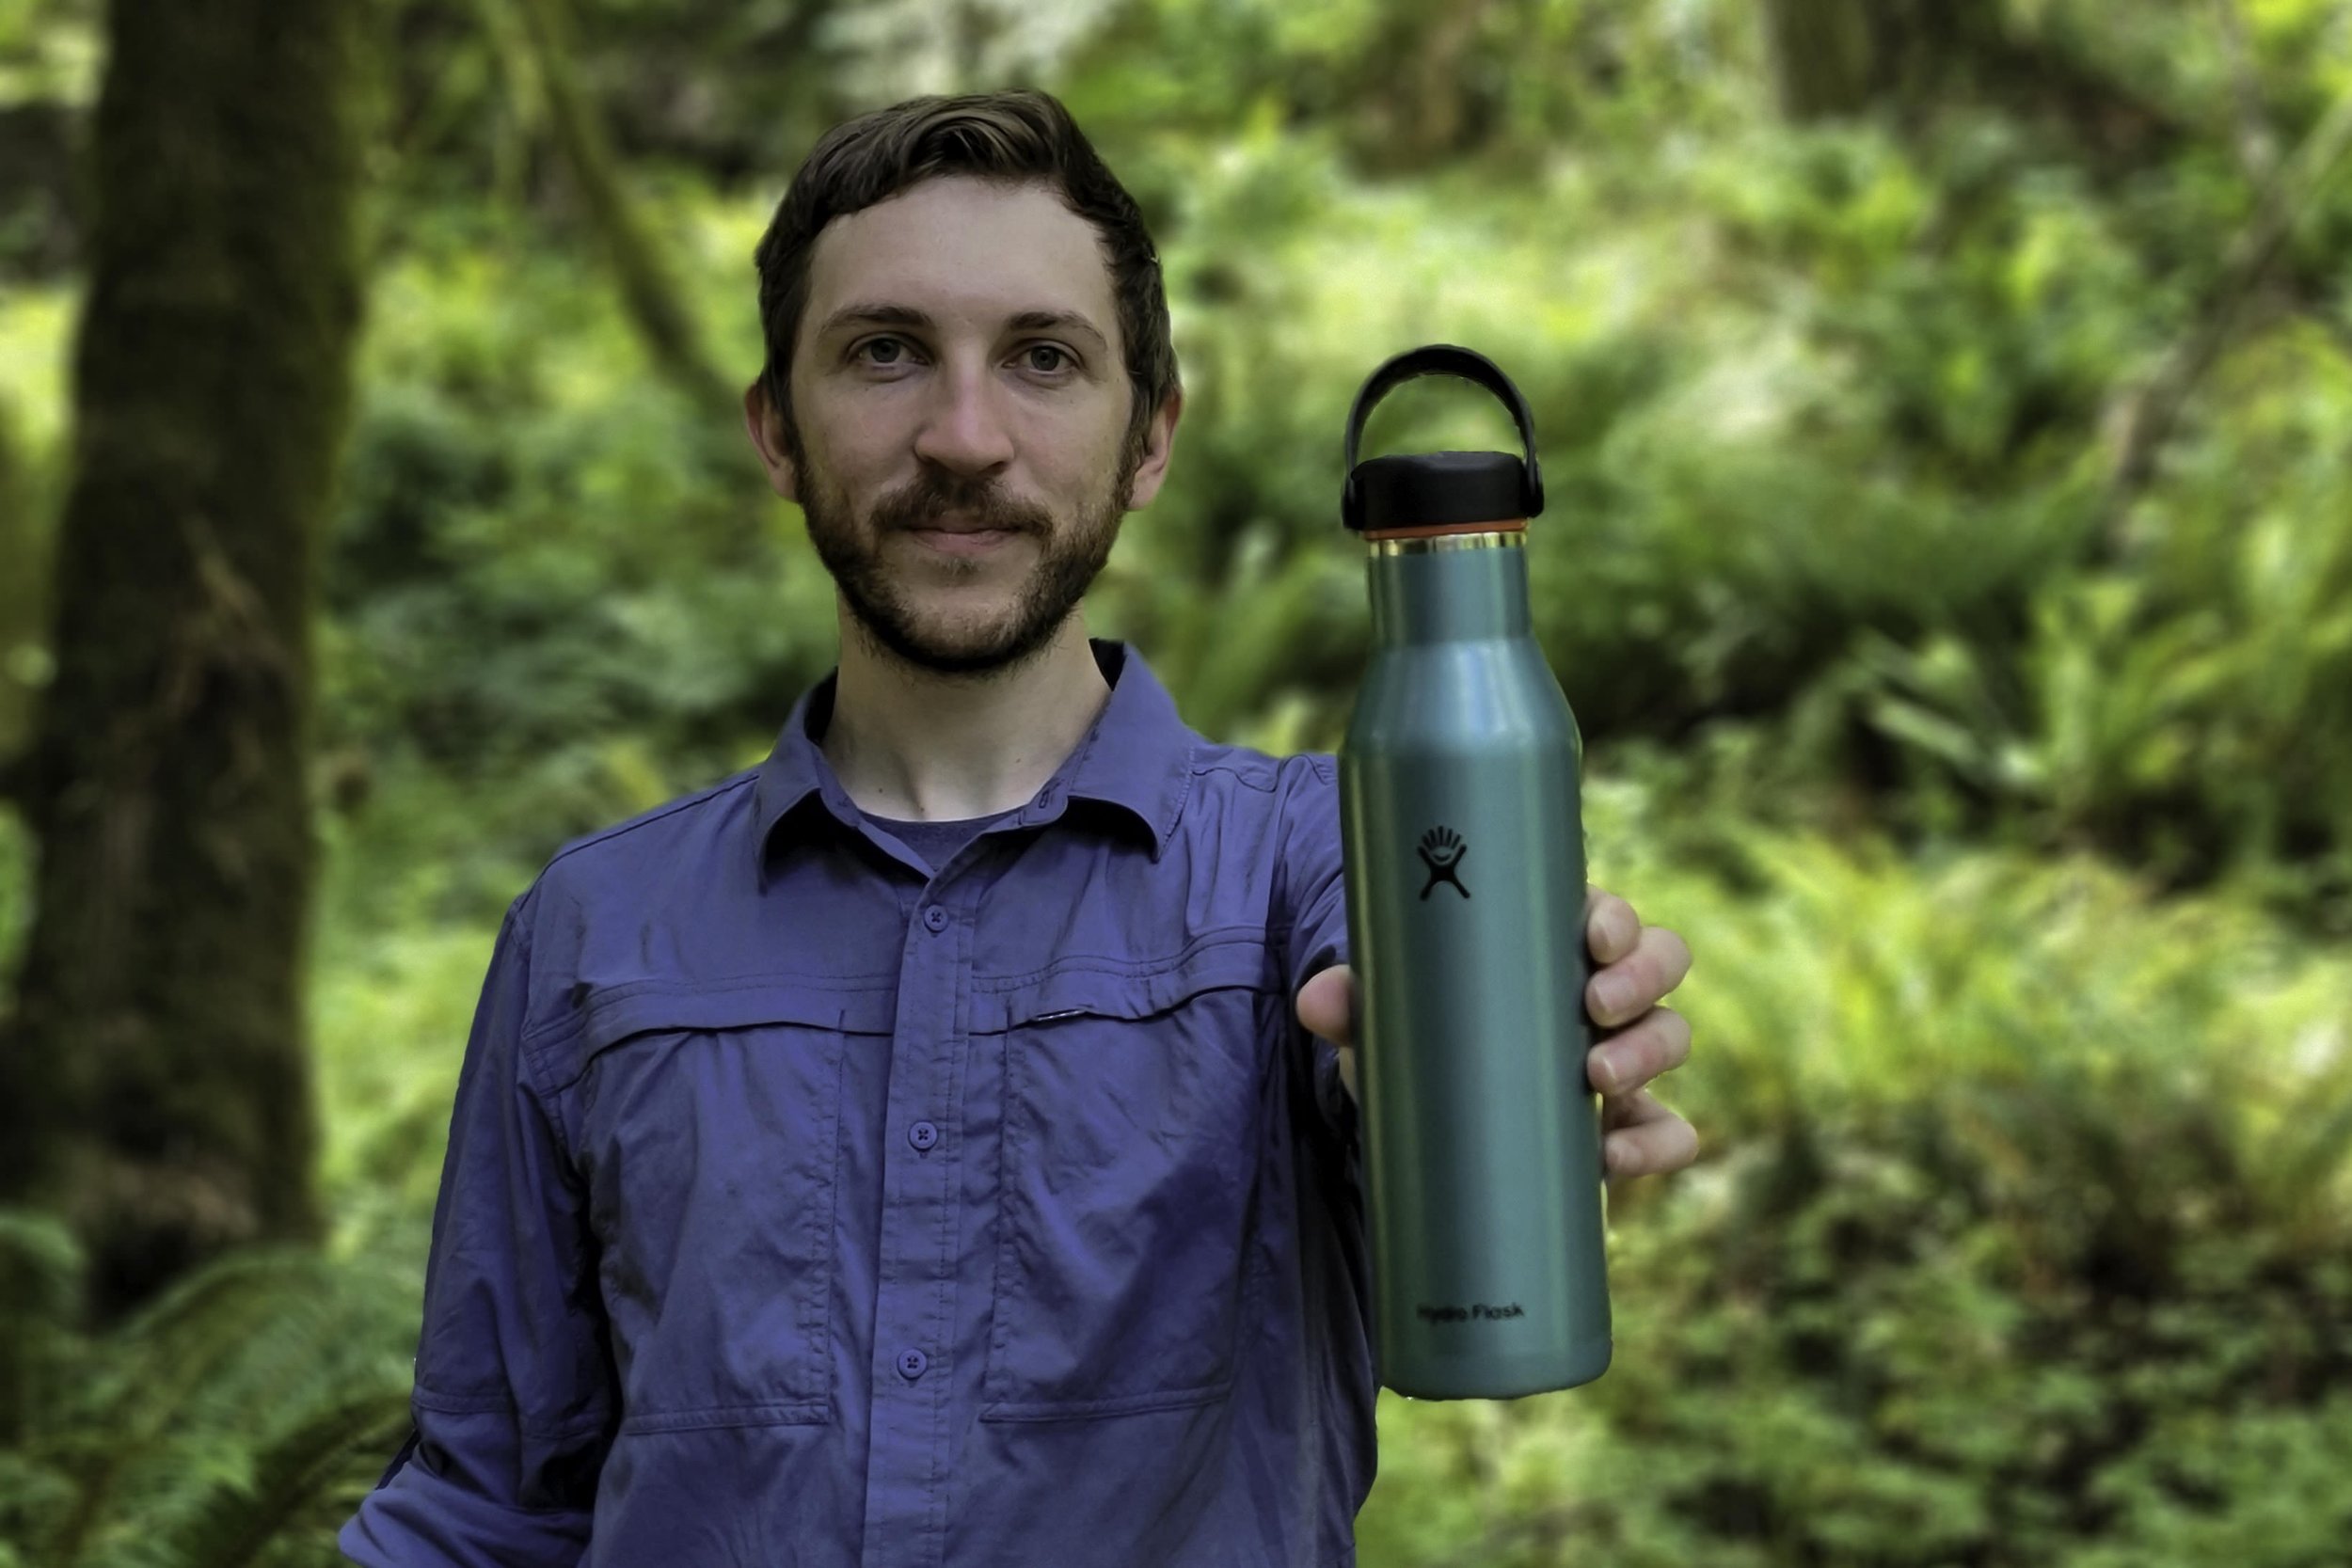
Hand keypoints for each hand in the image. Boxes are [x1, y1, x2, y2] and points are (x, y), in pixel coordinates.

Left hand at [1294, 883, 1698, 1180]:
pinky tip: (1617, 1157)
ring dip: (1649, 1052)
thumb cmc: (1421, 1036)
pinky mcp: (1627, 1122)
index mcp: (1554, 941)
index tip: (1592, 937)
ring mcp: (1623, 1054)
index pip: (1606, 913)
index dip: (1615, 919)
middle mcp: (1602, 988)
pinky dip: (1658, 1141)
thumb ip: (1352, 1004)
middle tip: (1594, 1007)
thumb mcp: (1385, 1020)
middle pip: (1661, 961)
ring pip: (1671, 1035)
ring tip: (1597, 1079)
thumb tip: (1317, 1000)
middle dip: (1640, 980)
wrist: (1429, 1112)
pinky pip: (1669, 1129)